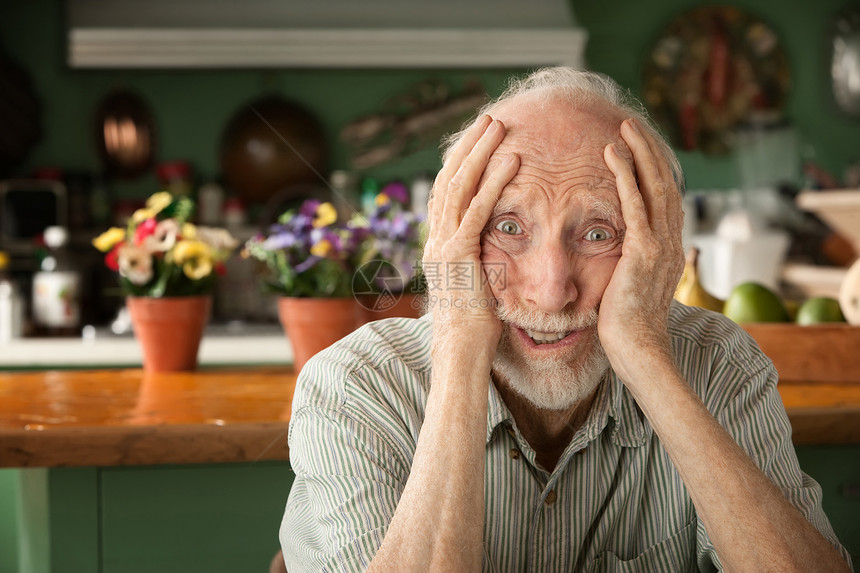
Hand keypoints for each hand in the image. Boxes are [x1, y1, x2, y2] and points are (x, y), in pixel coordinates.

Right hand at [423, 115, 519, 343]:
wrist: (460, 353)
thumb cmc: (473, 326)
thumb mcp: (474, 284)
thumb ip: (478, 260)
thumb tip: (492, 247)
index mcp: (439, 244)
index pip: (447, 191)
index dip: (462, 161)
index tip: (479, 138)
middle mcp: (435, 239)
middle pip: (448, 179)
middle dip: (469, 145)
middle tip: (489, 118)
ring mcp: (443, 246)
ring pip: (459, 187)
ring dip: (480, 153)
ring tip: (499, 126)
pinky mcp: (458, 256)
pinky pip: (476, 212)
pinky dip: (493, 183)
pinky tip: (511, 162)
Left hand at [599, 119, 684, 379]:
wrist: (639, 353)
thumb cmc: (627, 326)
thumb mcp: (629, 286)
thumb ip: (626, 264)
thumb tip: (610, 255)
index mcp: (667, 248)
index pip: (664, 197)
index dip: (653, 168)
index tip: (639, 146)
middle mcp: (670, 241)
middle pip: (664, 183)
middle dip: (649, 151)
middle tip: (631, 124)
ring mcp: (660, 246)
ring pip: (654, 187)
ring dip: (639, 153)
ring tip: (624, 127)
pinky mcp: (644, 253)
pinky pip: (635, 205)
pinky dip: (626, 176)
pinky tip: (613, 155)